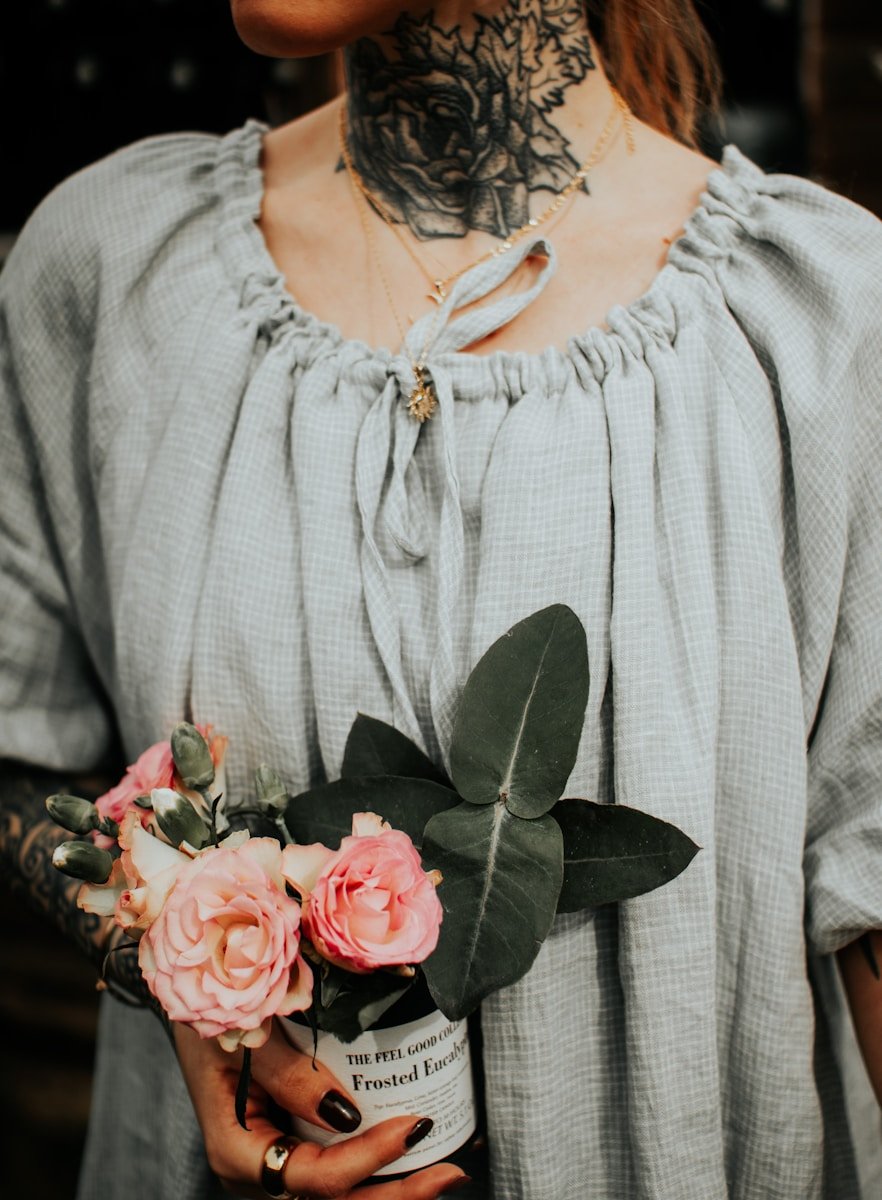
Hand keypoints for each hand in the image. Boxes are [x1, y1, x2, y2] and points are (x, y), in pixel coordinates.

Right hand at [174, 1019, 470, 1197]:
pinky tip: (413, 1154)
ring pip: (336, 1197)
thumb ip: (289, 1073)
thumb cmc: (212, 1003)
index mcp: (237, 1149)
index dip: (367, 1159)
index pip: (312, 1177)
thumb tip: (345, 1113)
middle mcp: (257, 1168)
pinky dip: (376, 1168)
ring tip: (443, 1172)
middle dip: (395, 1195)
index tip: (413, 1126)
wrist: (194, 988)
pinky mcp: (290, 1142)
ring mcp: (274, 1160)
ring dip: (390, 1190)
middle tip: (450, 1173)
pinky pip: (334, 1171)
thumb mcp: (246, 1031)